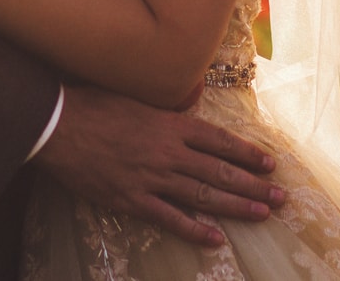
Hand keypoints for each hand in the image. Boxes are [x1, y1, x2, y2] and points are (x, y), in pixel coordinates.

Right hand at [33, 84, 282, 246]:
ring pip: (202, 195)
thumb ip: (164, 113)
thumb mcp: (136, 99)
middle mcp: (168, 151)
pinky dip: (193, 230)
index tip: (270, 164)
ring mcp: (151, 177)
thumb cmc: (94, 105)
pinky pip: (169, 218)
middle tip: (280, 197)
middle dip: (253, 185)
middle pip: (219, 171)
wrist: (58, 125)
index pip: (219, 141)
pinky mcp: (132, 199)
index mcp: (170, 124)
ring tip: (262, 214)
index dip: (247, 153)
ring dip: (235, 207)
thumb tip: (186, 115)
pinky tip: (215, 239)